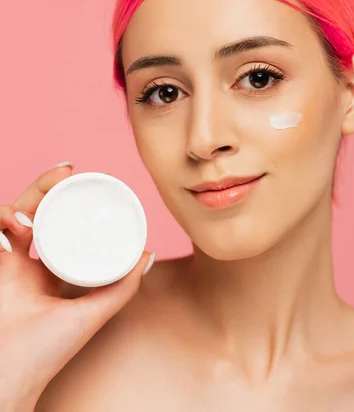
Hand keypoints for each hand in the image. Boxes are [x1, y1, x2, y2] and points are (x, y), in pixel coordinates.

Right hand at [0, 164, 153, 409]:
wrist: (9, 372)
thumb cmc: (47, 351)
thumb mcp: (92, 313)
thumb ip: (121, 288)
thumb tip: (149, 256)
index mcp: (51, 272)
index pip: (61, 228)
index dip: (70, 205)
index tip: (87, 186)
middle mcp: (29, 263)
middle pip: (39, 212)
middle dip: (50, 186)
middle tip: (68, 170)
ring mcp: (8, 261)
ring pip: (17, 213)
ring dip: (30, 193)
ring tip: (50, 185)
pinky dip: (2, 215)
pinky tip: (17, 218)